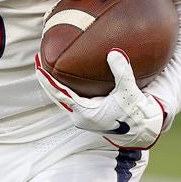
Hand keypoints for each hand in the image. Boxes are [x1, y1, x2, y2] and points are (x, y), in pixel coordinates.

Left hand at [35, 49, 166, 148]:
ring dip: (54, 83)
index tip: (38, 66)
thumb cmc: (135, 112)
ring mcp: (83, 116)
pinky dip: (65, 86)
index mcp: (85, 112)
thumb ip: (121, 72)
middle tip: (38, 60)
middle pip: (56, 95)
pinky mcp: (88, 113)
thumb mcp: (129, 92)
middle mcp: (80, 116)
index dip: (47, 80)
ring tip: (46, 65)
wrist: (142, 129)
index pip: (59, 93)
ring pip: (62, 97)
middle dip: (47, 78)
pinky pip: (70, 98)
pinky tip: (64, 74)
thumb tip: (113, 52)